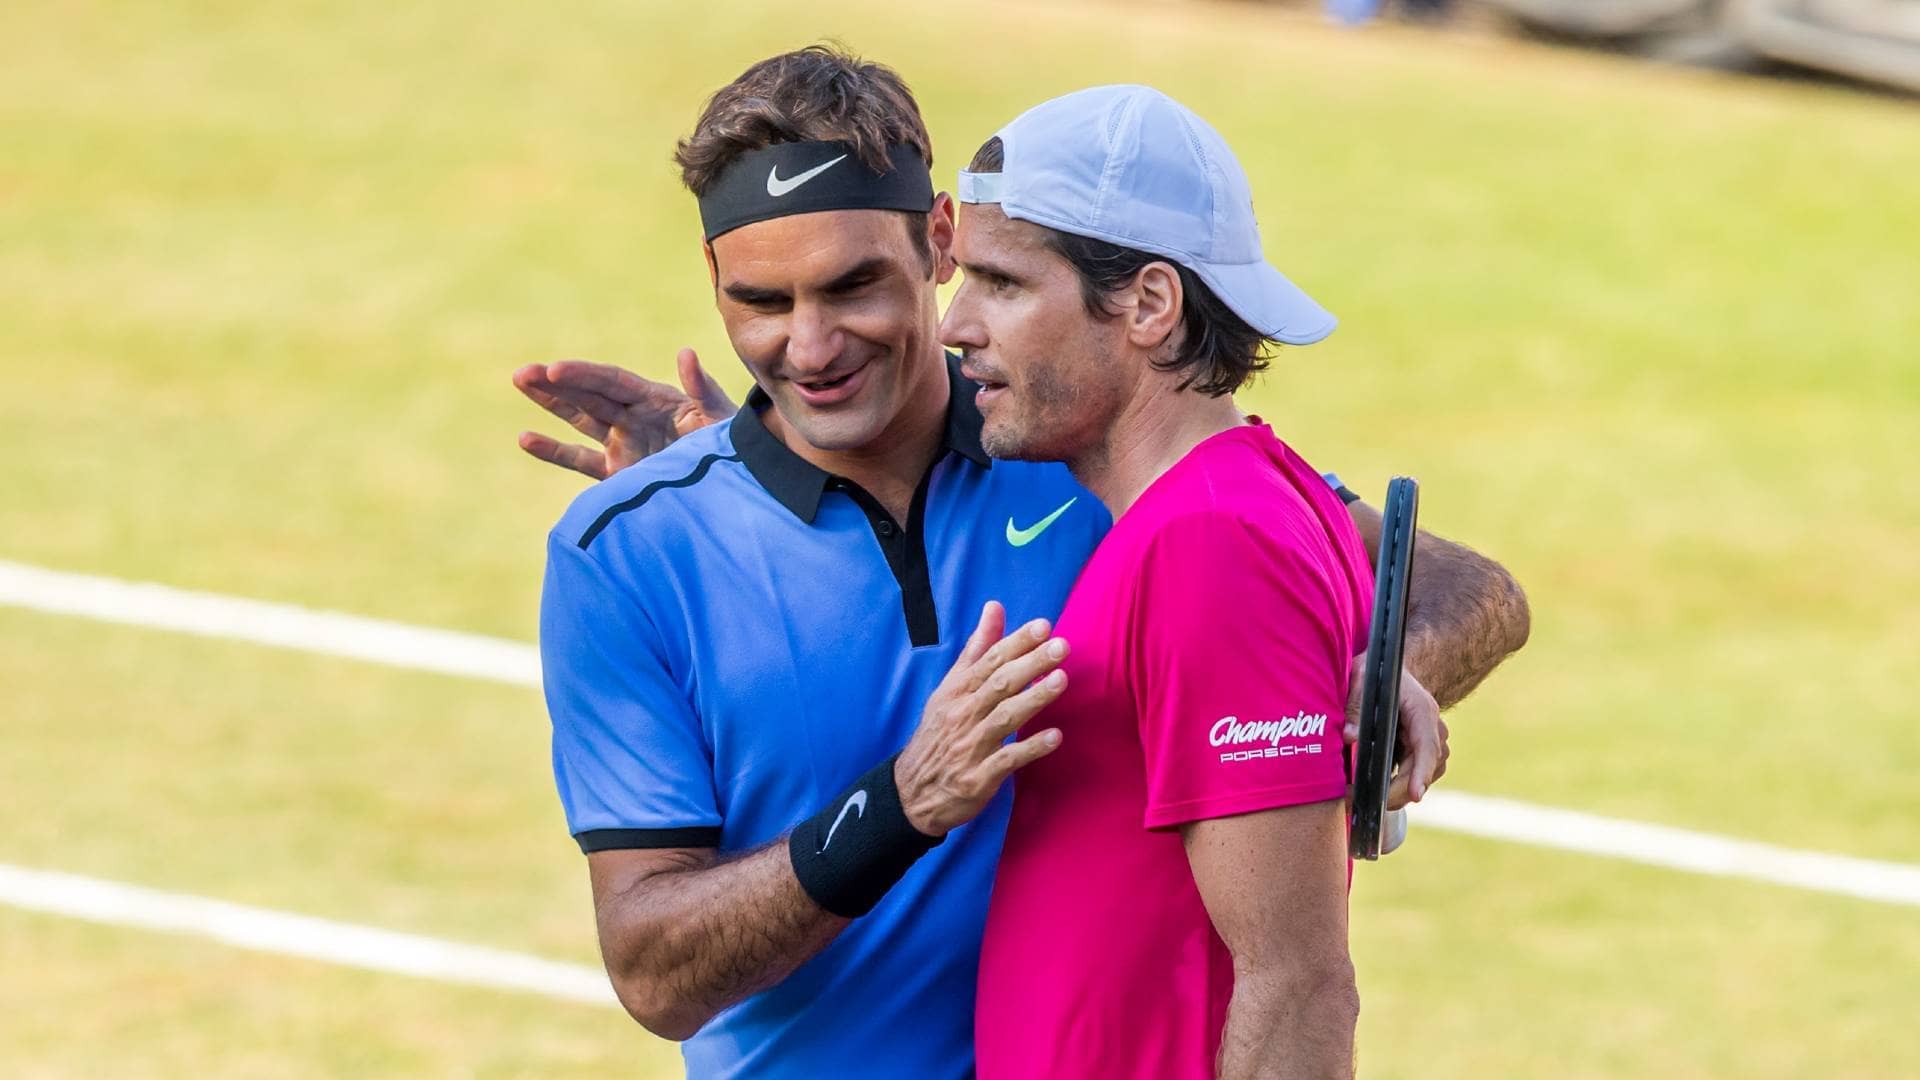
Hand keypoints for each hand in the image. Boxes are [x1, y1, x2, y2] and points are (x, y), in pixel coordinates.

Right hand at [513, 347, 738, 479]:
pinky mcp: (616, 473)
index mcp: (656, 399)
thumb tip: (686, 353)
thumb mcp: (720, 419)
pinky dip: (554, 451)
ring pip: (579, 418)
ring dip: (550, 403)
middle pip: (589, 394)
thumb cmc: (732, 449)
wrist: (735, 489)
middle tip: (523, 373)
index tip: (556, 369)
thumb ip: (701, 390)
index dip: (584, 374)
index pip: (612, 382)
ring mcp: (623, 443)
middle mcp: (634, 416)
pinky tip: (526, 439)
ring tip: (520, 381)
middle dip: (556, 383)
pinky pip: (580, 460)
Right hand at [895, 602, 1069, 835]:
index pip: (989, 660)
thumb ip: (977, 649)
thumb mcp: (951, 688)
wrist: (911, 792)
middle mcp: (963, 714)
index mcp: (957, 691)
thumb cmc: (939, 733)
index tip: (1043, 626)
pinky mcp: (978, 778)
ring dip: (1034, 700)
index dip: (1016, 642)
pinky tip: (1055, 737)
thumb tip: (995, 606)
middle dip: (1031, 663)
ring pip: (1004, 718)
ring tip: (1061, 680)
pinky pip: (1007, 760)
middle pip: (999, 684)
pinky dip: (1030, 748)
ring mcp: (970, 746)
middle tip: (1062, 646)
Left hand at [1343, 654, 1448, 810]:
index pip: (1427, 746)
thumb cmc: (1376, 671)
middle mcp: (1432, 728)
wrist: (1390, 668)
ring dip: (1398, 792)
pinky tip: (1373, 792)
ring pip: (1423, 775)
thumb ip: (1355, 707)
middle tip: (1368, 805)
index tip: (1415, 795)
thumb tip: (1349, 737)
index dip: (1421, 772)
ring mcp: (1429, 741)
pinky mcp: (1420, 751)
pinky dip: (1398, 786)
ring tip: (1365, 801)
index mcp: (1421, 710)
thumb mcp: (1361, 680)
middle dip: (1399, 791)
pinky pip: (1416, 774)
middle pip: (1425, 768)